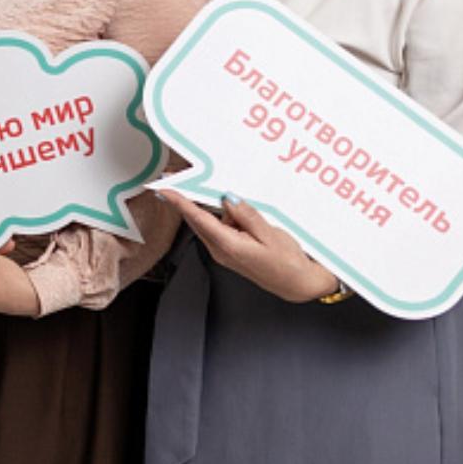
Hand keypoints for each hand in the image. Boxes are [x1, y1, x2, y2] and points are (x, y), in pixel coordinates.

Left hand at [162, 190, 338, 302]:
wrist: (297, 284)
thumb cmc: (288, 263)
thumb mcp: (271, 235)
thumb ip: (247, 215)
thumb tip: (228, 198)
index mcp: (228, 246)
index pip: (198, 219)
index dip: (180, 202)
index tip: (165, 189)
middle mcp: (220, 250)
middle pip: (198, 220)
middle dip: (188, 200)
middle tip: (182, 179)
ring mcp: (223, 252)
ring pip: (208, 223)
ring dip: (212, 209)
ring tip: (231, 201)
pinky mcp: (228, 252)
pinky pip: (219, 229)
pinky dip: (223, 218)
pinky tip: (240, 215)